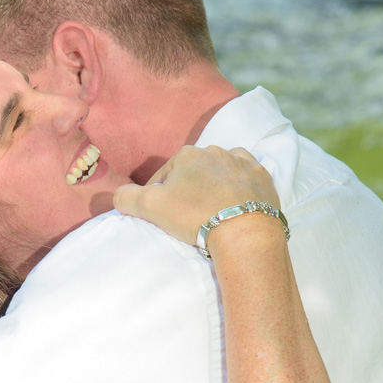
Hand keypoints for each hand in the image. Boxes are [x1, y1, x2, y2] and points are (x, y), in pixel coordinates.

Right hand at [113, 146, 280, 245]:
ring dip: (216, 184)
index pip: (166, 174)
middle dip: (190, 187)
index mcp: (188, 155)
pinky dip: (241, 187)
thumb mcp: (149, 207)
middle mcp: (216, 151)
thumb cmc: (194, 216)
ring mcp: (243, 162)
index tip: (163, 212)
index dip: (161, 193)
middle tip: (188, 213)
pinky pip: (248, 178)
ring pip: (222, 171)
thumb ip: (126, 197)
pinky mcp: (263, 177)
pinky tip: (237, 203)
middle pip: (195, 171)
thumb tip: (119, 195)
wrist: (244, 232)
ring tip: (214, 208)